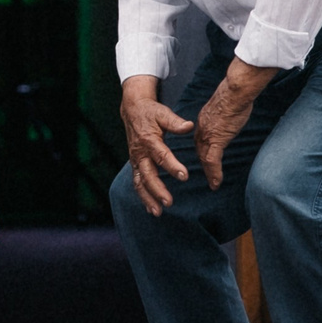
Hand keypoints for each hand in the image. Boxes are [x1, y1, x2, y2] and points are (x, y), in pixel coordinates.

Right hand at [120, 75, 194, 216]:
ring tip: (158, 212)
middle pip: (148, 174)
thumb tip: (189, 126)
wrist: (132, 110)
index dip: (172, 166)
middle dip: (157, 189)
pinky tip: (152, 208)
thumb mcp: (163, 113)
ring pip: (139, 183)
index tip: (184, 176)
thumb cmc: (151, 112)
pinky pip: (137, 182)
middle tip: (169, 202)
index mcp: (148, 140)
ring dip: (148, 198)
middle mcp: (140, 153)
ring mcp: (136, 160)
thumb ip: (175, 122)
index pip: (161, 156)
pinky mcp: (136, 164)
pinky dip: (143, 196)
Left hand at [193, 76, 262, 188]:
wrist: (235, 91)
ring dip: (209, 172)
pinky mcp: (216, 139)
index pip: (201, 139)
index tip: (206, 157)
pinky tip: (216, 183)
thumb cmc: (235, 93)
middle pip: (200, 150)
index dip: (203, 149)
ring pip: (205, 157)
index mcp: (205, 119)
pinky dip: (214, 173)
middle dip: (203, 163)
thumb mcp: (228, 104)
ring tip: (213, 183)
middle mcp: (203, 128)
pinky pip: (212, 160)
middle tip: (208, 175)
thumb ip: (226, 112)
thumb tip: (233, 113)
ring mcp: (208, 134)